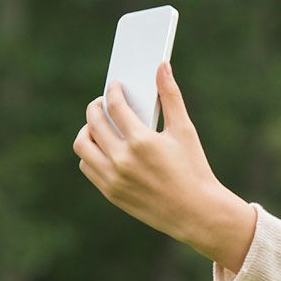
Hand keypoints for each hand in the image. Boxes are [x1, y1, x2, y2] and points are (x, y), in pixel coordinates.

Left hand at [72, 63, 255, 267]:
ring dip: (88, 131)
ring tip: (100, 126)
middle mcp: (123, 161)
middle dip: (96, 107)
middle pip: (92, 123)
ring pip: (83, 146)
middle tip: (103, 103)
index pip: (114, 106)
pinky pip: (88, 166)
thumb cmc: (194, 169)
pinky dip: (91, 153)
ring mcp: (114, 179)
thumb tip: (162, 66)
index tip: (115, 87)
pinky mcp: (111, 193)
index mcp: (142, 142)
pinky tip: (105, 147)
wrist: (197, 213)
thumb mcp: (185, 131)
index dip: (112, 91)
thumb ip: (171, 96)